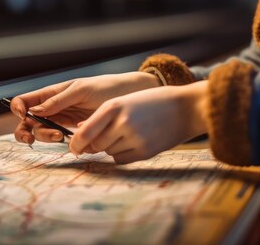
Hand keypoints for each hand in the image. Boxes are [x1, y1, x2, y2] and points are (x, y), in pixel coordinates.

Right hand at [11, 72, 159, 143]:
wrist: (130, 97)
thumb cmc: (106, 87)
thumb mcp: (81, 90)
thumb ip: (58, 101)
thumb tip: (33, 111)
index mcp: (52, 93)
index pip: (25, 101)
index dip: (18, 108)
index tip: (23, 115)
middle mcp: (54, 107)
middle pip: (28, 121)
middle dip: (26, 129)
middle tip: (32, 138)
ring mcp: (64, 120)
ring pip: (42, 131)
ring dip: (44, 136)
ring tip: (60, 136)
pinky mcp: (75, 131)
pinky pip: (59, 138)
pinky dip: (59, 141)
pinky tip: (70, 139)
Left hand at [69, 80, 208, 163]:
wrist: (185, 108)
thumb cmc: (152, 102)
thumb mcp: (125, 101)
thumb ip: (103, 116)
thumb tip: (80, 132)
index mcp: (114, 106)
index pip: (85, 133)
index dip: (75, 144)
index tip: (74, 148)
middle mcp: (122, 123)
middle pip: (96, 144)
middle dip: (95, 144)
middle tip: (102, 139)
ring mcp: (134, 138)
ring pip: (108, 152)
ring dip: (111, 147)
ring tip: (126, 134)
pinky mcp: (144, 152)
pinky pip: (121, 159)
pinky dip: (122, 154)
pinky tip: (133, 142)